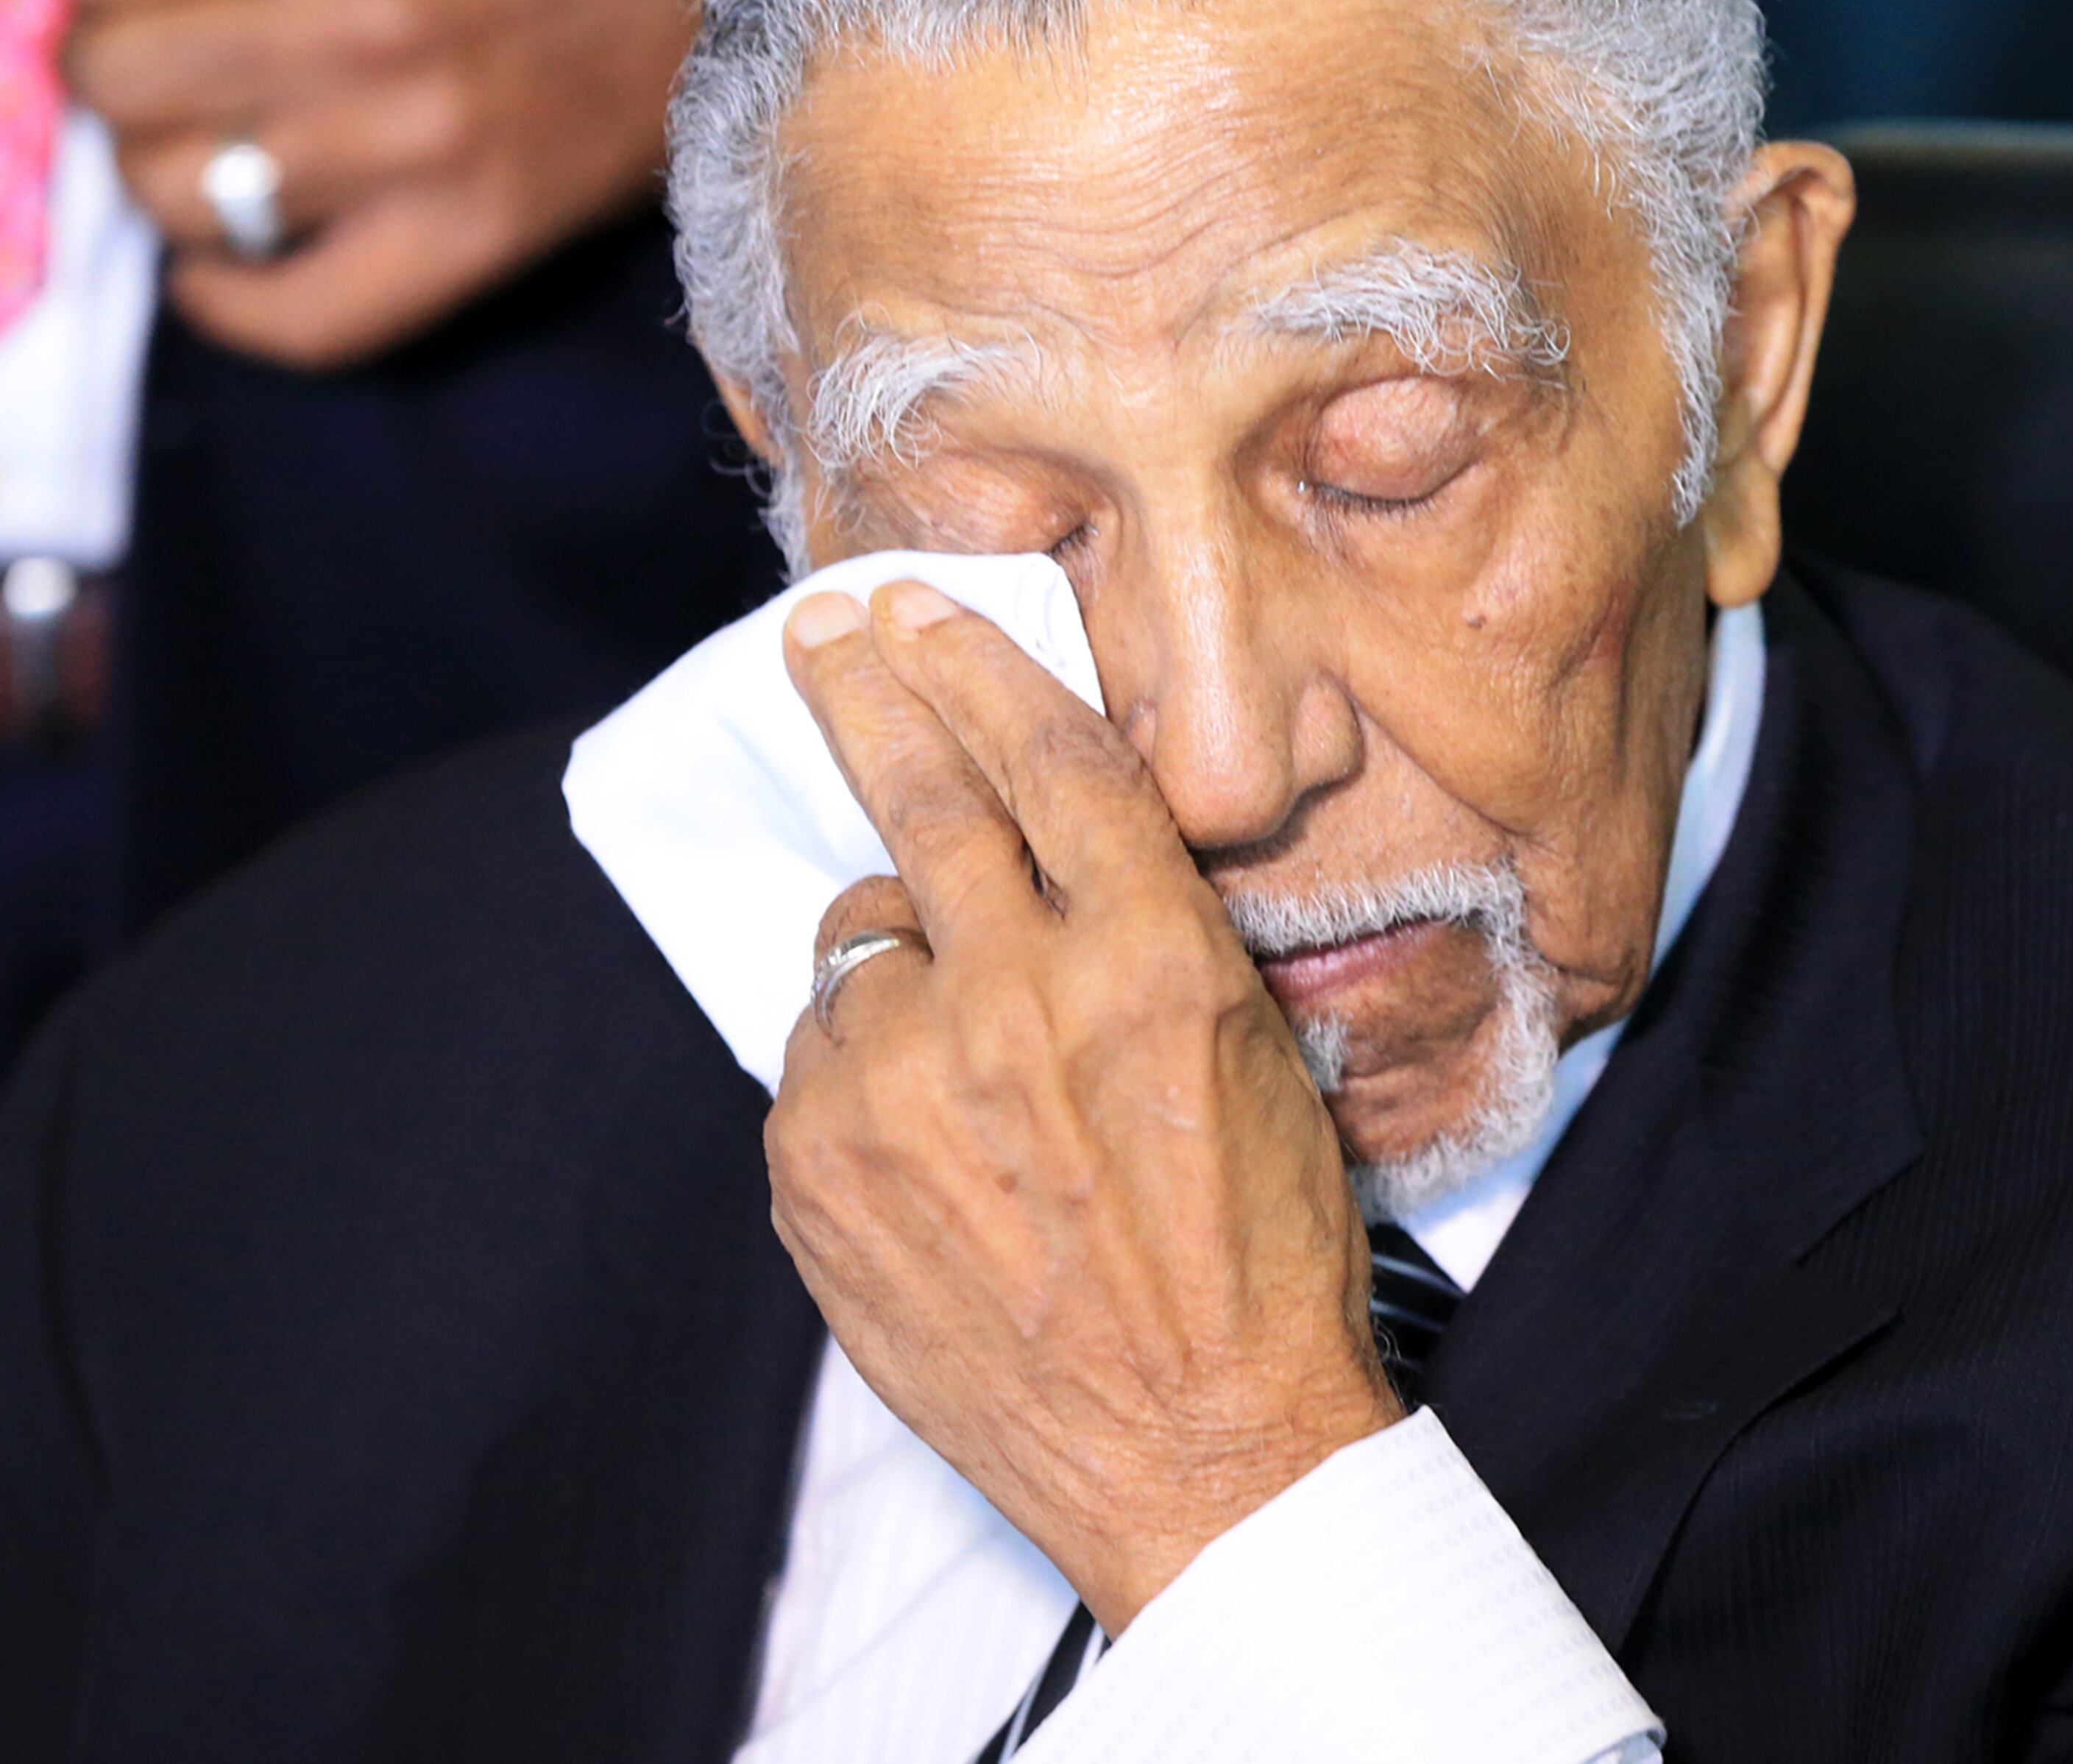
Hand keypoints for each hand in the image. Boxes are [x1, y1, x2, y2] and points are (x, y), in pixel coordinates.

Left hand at [0, 0, 724, 367]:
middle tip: (160, 60)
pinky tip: (216, 263)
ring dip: (158, 176)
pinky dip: (228, 301)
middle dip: (107, 65)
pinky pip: (298, 316)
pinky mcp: (462, 240)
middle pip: (117, 74)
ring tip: (199, 145)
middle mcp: (359, 25)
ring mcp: (410, 147)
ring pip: (176, 195)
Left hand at [774, 580, 1400, 1634]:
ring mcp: (904, 1086)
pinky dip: (861, 1069)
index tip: (914, 611)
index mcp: (1151, 958)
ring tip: (964, 1064)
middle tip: (820, 635)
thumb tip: (1029, 835)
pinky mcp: (820, 1169)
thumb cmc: (1254, 1258)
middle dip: (863, 692)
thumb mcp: (1251, 1057)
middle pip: (919, 794)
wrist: (1201, 1461)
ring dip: (897, 967)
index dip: (976, 666)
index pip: (1046, 755)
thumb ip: (1139, 932)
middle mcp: (1018, 999)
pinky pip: (817, 1058)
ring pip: (857, 946)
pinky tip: (930, 1142)